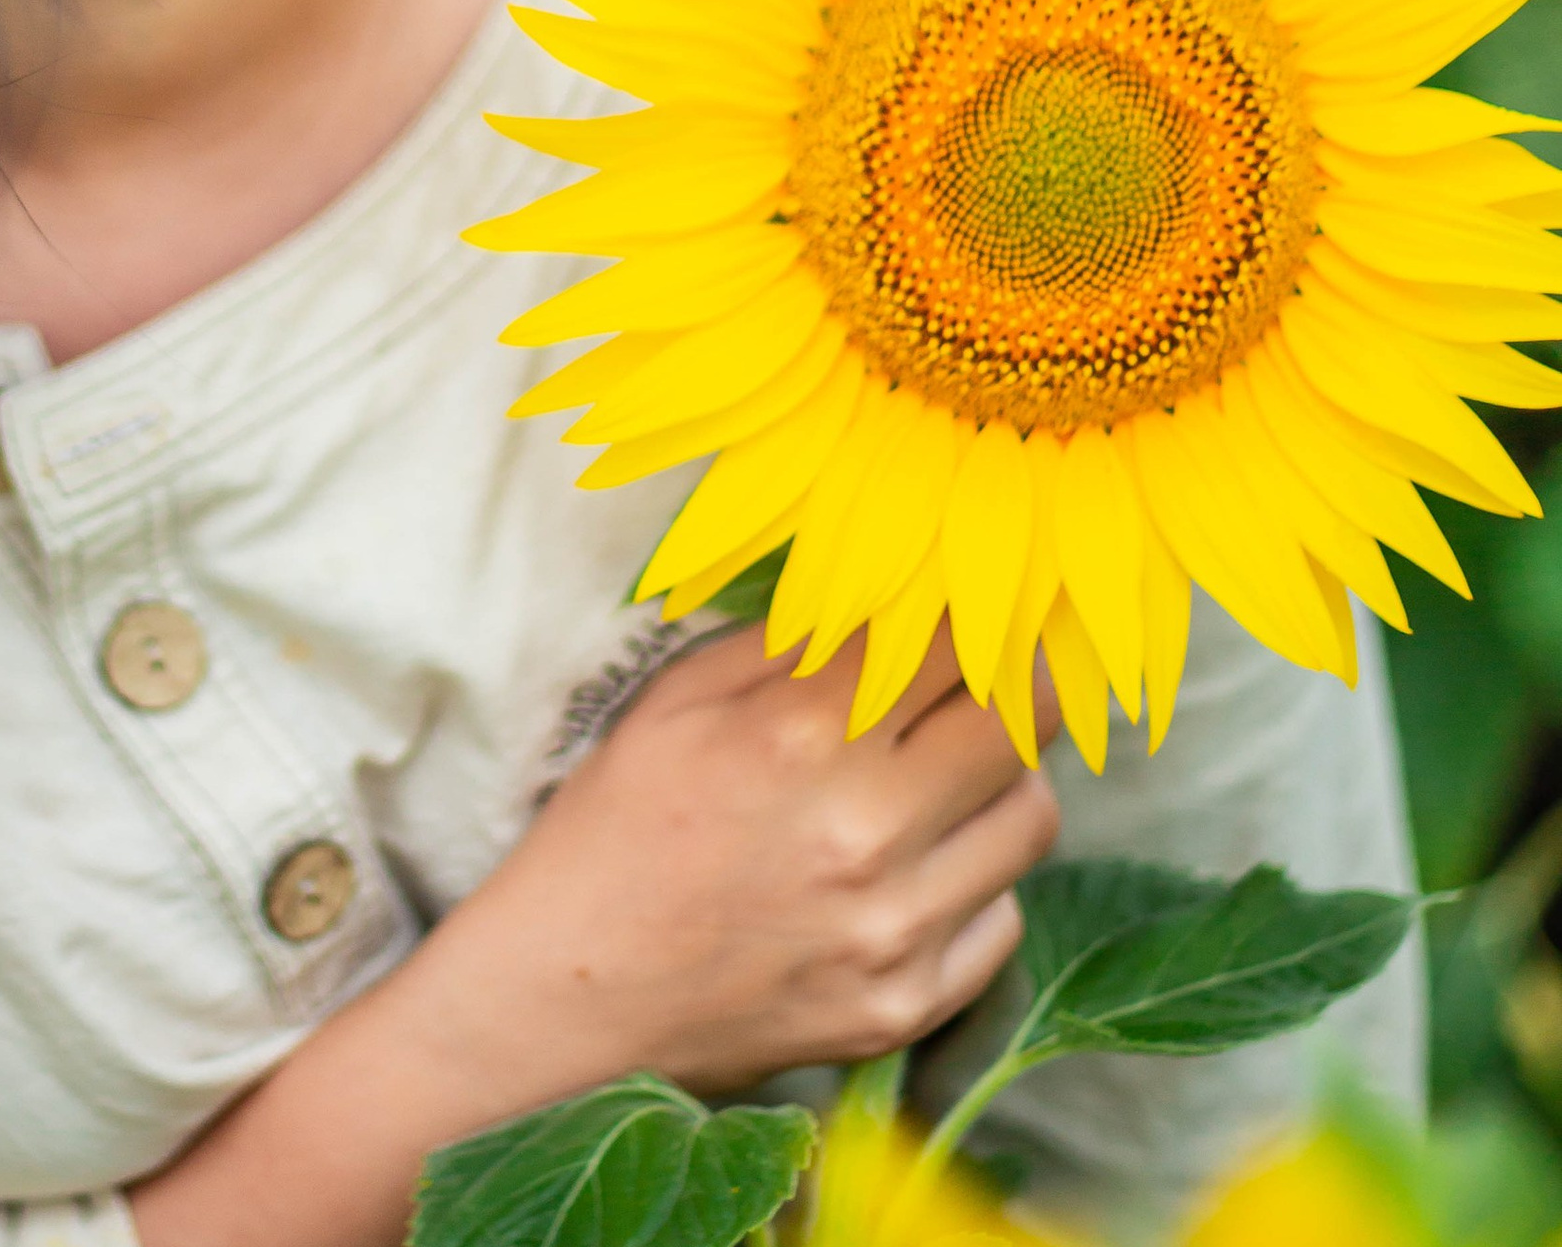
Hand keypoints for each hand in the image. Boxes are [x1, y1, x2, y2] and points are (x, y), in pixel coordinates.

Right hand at [412, 621, 1061, 1097]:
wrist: (570, 997)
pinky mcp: (908, 1006)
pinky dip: (975, 881)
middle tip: (986, 678)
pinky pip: (1003, 916)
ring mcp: (895, 929)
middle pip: (1020, 725)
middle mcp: (865, 831)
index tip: (966, 613)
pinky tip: (913, 867)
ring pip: (1031, 820)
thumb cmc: (615, 827)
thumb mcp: (677, 700)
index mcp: (800, 735)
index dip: (969, 615)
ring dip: (1001, 782)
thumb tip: (888, 595)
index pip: (952, 644)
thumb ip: (789, 642)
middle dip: (1011, 685)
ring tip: (946, 774)